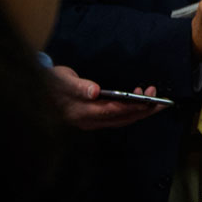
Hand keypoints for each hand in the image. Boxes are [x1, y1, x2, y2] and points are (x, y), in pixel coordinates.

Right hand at [47, 65, 163, 129]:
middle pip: (122, 119)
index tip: (148, 101)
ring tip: (153, 94)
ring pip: (122, 119)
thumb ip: (78, 86)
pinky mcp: (95, 118)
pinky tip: (138, 98)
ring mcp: (92, 121)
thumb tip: (94, 91)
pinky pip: (118, 117)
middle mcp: (90, 121)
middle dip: (143, 110)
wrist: (39, 91)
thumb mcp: (62, 80)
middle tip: (162, 101)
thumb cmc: (52, 83)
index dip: (131, 107)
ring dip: (140, 110)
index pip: (112, 112)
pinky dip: (131, 109)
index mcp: (82, 113)